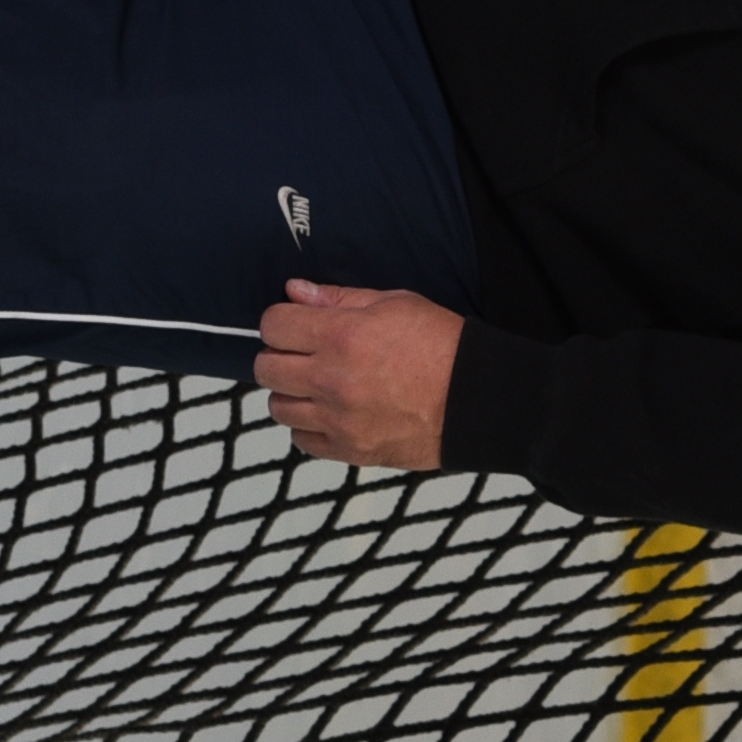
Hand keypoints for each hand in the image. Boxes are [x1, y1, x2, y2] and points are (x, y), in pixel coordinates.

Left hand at [256, 282, 462, 470]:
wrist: (476, 398)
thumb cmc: (441, 343)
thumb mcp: (395, 303)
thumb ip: (339, 298)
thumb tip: (295, 291)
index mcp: (341, 336)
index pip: (273, 325)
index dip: (280, 321)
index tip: (293, 324)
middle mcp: (331, 379)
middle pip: (266, 368)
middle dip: (278, 355)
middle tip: (301, 354)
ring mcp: (338, 420)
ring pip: (279, 407)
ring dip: (290, 392)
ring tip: (315, 385)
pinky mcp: (350, 450)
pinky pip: (302, 440)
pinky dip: (308, 426)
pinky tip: (329, 413)